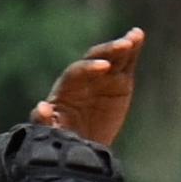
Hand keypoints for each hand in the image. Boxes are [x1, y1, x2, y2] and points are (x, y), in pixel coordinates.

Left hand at [34, 27, 143, 144]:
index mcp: (66, 88)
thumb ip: (44, 122)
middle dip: (109, 51)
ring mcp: (102, 77)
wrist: (84, 145)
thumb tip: (41, 108)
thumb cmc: (64, 139)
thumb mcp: (51, 134)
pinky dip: (132, 49)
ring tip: (135, 37)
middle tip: (124, 46)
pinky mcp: (119, 81)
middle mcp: (84, 77)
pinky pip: (125, 63)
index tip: (104, 67)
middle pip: (95, 58)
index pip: (77, 71)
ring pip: (111, 57)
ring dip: (122, 46)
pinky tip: (138, 36)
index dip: (89, 68)